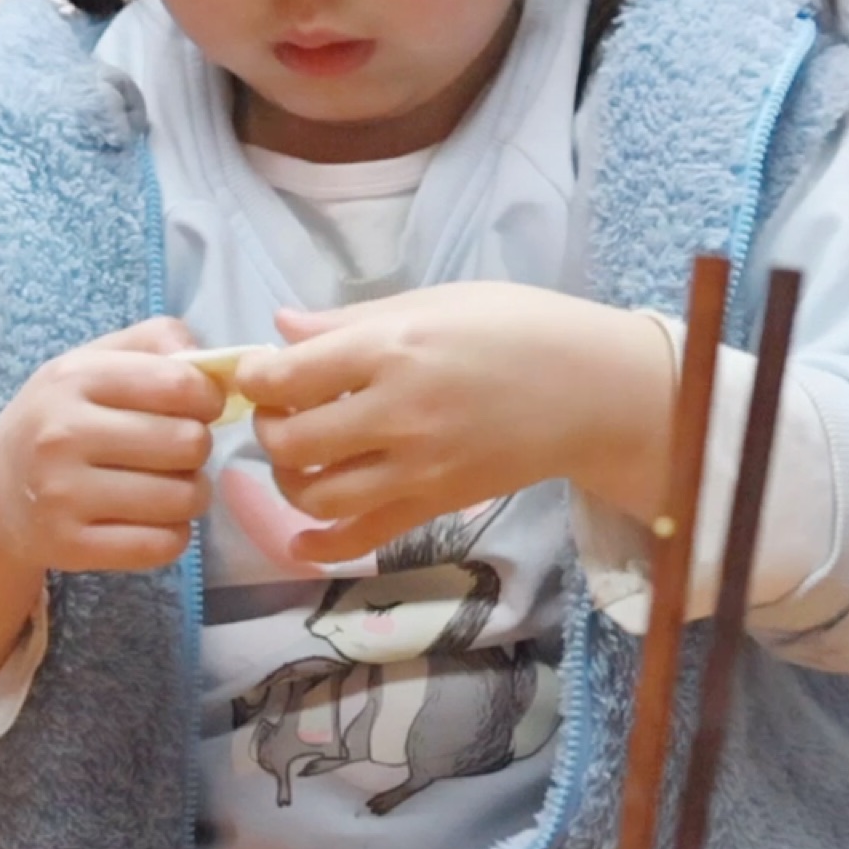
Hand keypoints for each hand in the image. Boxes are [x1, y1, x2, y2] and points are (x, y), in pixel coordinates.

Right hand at [0, 317, 225, 576]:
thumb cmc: (59, 419)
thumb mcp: (91, 362)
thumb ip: (155, 341)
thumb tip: (216, 364)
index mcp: (73, 378)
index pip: (179, 384)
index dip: (208, 398)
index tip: (200, 408)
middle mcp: (62, 434)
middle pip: (189, 443)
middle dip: (198, 448)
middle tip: (177, 452)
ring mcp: (62, 495)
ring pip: (183, 498)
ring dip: (191, 494)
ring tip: (168, 486)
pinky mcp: (70, 547)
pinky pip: (163, 545)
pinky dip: (174, 536)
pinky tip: (153, 521)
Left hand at [234, 284, 673, 565]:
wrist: (592, 389)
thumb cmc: (516, 327)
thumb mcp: (432, 301)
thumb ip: (349, 320)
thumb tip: (280, 328)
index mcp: (392, 349)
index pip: (288, 376)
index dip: (256, 377)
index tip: (260, 372)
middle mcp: (398, 414)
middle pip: (292, 441)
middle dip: (269, 428)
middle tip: (282, 410)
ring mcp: (418, 468)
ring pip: (317, 496)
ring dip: (290, 480)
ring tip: (301, 457)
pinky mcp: (436, 505)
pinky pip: (364, 538)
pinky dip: (322, 547)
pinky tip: (298, 541)